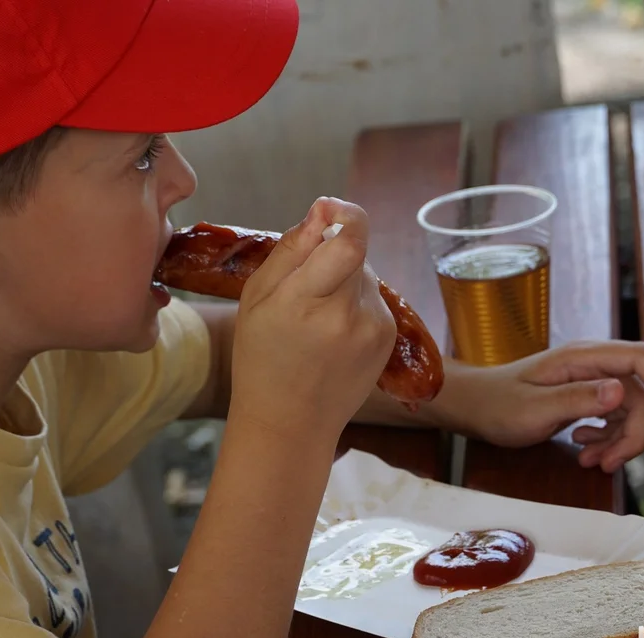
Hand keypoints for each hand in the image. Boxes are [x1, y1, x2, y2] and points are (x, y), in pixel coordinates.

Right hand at [229, 197, 396, 441]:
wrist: (290, 422)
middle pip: (355, 252)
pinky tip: (334, 333)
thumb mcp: (256, 299)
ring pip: (365, 274)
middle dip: (333, 254)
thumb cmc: (262, 358)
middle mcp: (345, 315)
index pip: (349, 242)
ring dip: (344, 280)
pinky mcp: (387, 336)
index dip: (345, 216)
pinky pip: (373, 298)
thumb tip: (322, 210)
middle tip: (305, 284)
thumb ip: (291, 250)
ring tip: (317, 317)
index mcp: (303, 302)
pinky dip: (354, 303)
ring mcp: (372, 328)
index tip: (329, 211)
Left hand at [456, 340, 643, 471]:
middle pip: (639, 393)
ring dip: (618, 441)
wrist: (474, 407)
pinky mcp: (585, 397)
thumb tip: (621, 392)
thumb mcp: (535, 408)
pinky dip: (606, 439)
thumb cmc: (498, 405)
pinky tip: (584, 450)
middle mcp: (592, 364)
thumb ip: (578, 399)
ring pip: (629, 411)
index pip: (640, 358)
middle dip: (634, 432)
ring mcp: (589, 380)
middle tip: (610, 464)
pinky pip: (613, 418)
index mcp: (582, 357)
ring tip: (591, 462)